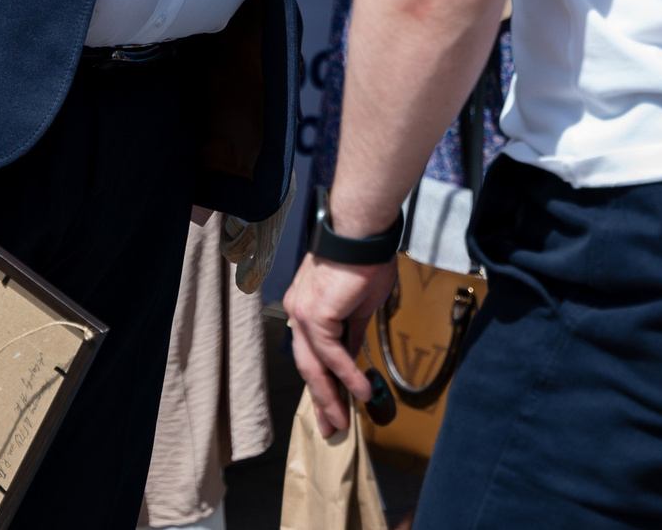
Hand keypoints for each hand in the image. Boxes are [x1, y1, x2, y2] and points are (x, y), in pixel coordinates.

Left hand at [283, 253, 397, 435]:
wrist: (361, 234)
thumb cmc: (363, 262)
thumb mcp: (359, 307)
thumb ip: (351, 333)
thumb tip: (352, 358)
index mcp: (305, 308)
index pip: (311, 355)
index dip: (322, 384)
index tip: (332, 408)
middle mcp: (297, 312)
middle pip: (307, 366)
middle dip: (321, 399)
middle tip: (332, 426)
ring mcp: (303, 313)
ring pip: (314, 365)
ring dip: (331, 395)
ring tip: (344, 420)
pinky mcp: (315, 314)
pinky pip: (332, 354)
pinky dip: (347, 375)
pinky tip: (360, 391)